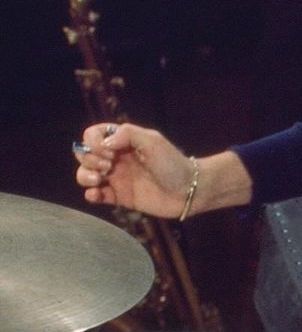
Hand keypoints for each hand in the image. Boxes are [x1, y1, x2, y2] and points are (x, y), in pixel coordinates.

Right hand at [74, 122, 194, 218]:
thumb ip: (128, 134)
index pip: (93, 135)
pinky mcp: (120, 197)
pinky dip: (91, 194)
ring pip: (85, 174)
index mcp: (122, 142)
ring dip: (85, 175)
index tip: (108, 151)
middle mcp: (116, 158)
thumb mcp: (153, 141)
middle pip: (85, 154)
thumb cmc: (173, 163)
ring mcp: (117, 178)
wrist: (188, 191)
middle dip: (89, 158)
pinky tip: (96, 194)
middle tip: (109, 165)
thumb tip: (104, 143)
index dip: (93, 142)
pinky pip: (97, 195)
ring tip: (100, 179)